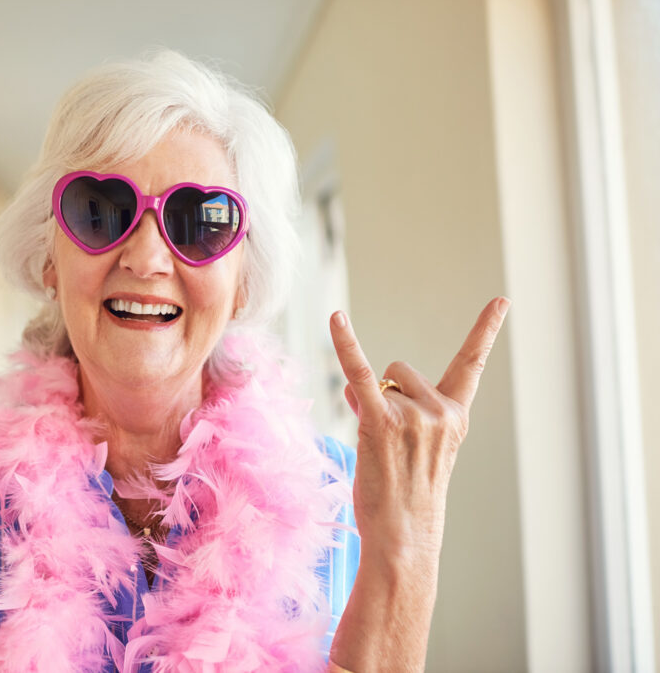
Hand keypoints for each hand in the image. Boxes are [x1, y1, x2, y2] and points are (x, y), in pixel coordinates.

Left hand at [329, 297, 509, 564]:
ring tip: (377, 447)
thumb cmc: (405, 496)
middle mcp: (440, 411)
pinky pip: (359, 373)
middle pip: (400, 370)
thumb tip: (354, 385)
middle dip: (387, 393)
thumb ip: (391, 411)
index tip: (501, 300)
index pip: (472, 365)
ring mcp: (414, 417)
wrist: (403, 537)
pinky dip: (345, 343)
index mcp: (456, 416)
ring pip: (379, 379)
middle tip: (388, 439)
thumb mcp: (412, 449)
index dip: (485, 331)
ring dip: (368, 403)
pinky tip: (336, 317)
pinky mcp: (381, 423)